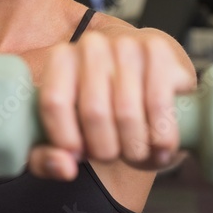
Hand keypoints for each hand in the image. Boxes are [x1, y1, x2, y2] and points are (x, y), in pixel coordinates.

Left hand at [28, 29, 195, 180]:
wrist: (146, 76)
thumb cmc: (101, 107)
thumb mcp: (69, 130)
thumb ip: (51, 156)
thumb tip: (65, 168)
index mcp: (60, 59)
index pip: (54, 102)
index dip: (65, 137)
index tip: (77, 156)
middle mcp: (91, 46)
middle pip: (93, 112)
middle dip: (105, 148)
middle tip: (112, 156)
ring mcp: (126, 45)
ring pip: (127, 112)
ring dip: (134, 147)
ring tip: (136, 153)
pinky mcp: (158, 51)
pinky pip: (158, 105)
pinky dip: (161, 136)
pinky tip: (160, 147)